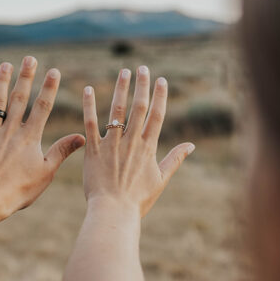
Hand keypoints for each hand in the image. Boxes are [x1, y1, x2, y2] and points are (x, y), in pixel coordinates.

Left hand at [0, 56, 85, 225]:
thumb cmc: (19, 190)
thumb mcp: (46, 172)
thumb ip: (62, 151)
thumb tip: (82, 136)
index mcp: (30, 137)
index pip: (42, 107)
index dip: (48, 88)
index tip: (54, 71)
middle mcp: (11, 129)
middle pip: (20, 98)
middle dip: (26, 77)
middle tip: (30, 58)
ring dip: (1, 81)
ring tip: (6, 64)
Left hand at [82, 66, 194, 216]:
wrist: (114, 212)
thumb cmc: (138, 200)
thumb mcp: (161, 179)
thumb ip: (175, 159)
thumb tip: (191, 146)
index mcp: (148, 148)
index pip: (157, 115)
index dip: (160, 96)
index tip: (161, 79)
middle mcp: (131, 141)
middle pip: (139, 107)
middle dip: (141, 85)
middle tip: (141, 67)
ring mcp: (112, 144)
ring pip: (116, 110)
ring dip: (120, 89)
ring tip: (123, 71)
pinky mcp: (93, 150)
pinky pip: (90, 123)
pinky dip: (89, 105)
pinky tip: (88, 89)